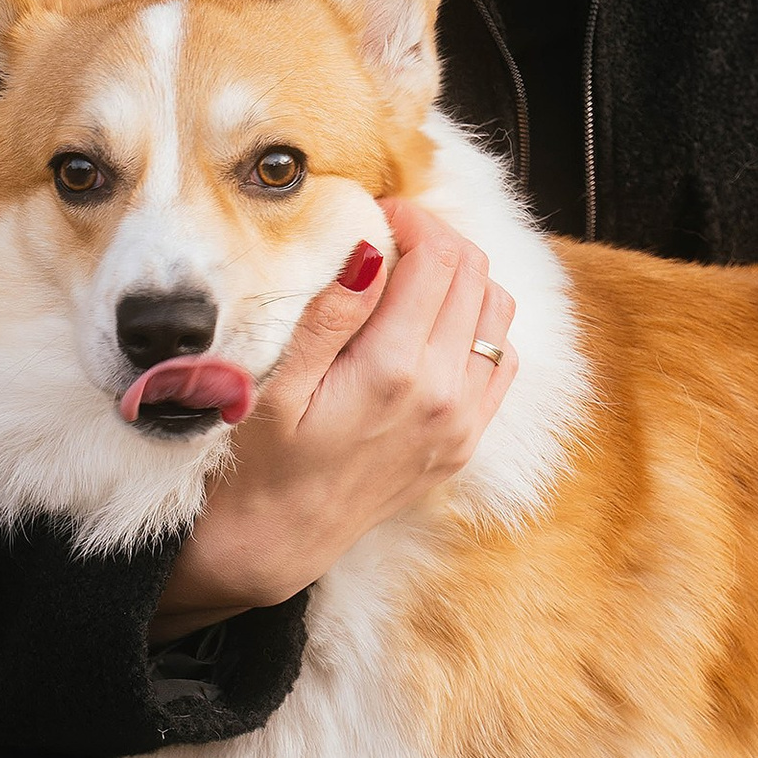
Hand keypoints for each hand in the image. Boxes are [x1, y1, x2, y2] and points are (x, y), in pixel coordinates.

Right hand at [150, 196, 516, 630]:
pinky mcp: (465, 443)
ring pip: (498, 312)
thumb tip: (371, 249)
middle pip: (476, 275)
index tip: (375, 214)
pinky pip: (502, 362)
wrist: (273, 544)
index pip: (439, 258)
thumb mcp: (272, 384)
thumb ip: (329, 314)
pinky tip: (432, 327)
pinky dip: (479, 328)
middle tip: (389, 236)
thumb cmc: (255, 463)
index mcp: (395, 372)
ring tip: (410, 276)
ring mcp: (463, 423)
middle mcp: (444, 397)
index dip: (411, 218)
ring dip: (462, 280)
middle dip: (437, 239)